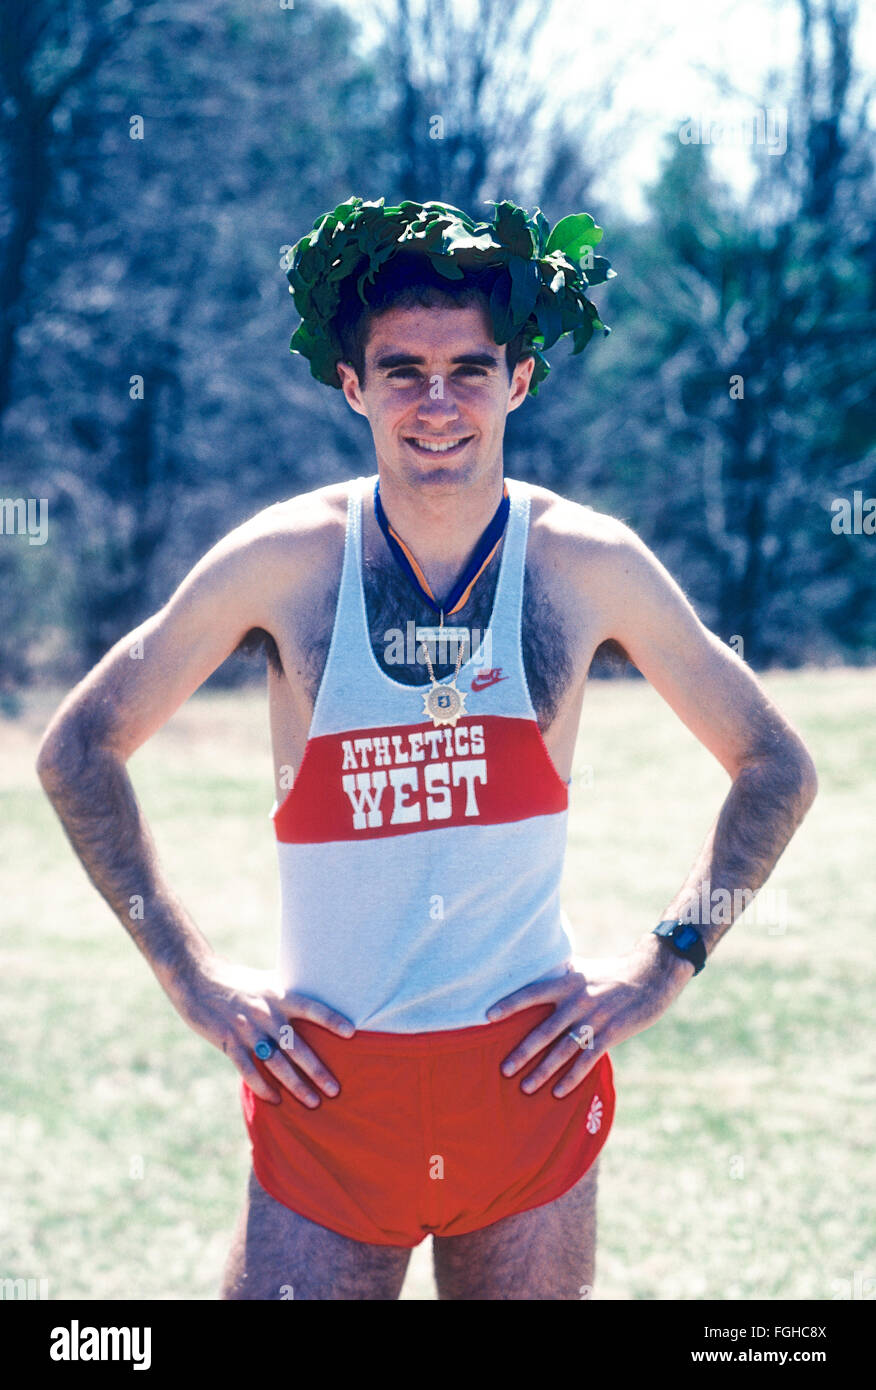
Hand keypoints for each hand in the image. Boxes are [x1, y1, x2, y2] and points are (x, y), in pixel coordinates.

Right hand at [170, 955, 355, 1107]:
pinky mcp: (228, 1042)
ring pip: (275, 1063)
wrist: (198, 980)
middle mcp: (266, 1012)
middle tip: (336, 1090)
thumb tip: (322, 991)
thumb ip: (290, 992)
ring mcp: (247, 1029)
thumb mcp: (268, 981)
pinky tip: (276, 1101)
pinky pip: (248, 1070)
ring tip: (313, 1102)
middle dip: (317, 1070)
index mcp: (279, 995)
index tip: (351, 1033)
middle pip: (296, 1046)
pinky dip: (263, 1087)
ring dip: (295, 1085)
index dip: (331, 1019)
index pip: (311, 1007)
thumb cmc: (239, 982)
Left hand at [485, 939, 692, 1097]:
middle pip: (544, 1030)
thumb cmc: (610, 972)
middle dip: (522, 1052)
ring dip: (543, 1071)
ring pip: (563, 1050)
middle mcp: (578, 1001)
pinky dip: (572, 1078)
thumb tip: (531, 972)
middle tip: (503, 1070)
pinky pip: (587, 1060)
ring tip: (524, 1087)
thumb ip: (558, 974)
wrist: (650, 976)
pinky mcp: (611, 1034)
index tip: (487, 1016)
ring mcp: (595, 1019)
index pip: (532, 993)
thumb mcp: (582, 967)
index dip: (510, 1004)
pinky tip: (558, 1092)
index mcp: (567, 982)